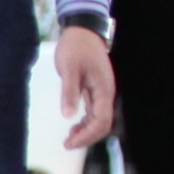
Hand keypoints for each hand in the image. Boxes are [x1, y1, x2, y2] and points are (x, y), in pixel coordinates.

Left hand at [54, 22, 116, 148]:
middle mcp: (106, 93)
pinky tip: (74, 124)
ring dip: (87, 130)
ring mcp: (102, 91)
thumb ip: (70, 92)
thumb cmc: (76, 47)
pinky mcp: (96, 88)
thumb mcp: (69, 69)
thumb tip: (68, 116)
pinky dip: (86, 121)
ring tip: (69, 137)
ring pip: (99, 118)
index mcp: (103, 89)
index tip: (70, 142)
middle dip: (87, 136)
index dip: (87, 135)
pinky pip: (95, 111)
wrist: (83, 30)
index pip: (101, 120)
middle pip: (103, 123)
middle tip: (68, 144)